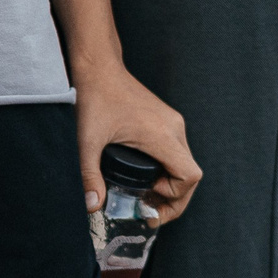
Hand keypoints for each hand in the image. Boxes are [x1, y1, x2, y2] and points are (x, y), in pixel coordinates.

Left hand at [70, 60, 200, 227]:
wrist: (97, 65)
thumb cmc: (93, 97)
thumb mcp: (87, 140)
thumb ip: (89, 174)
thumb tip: (92, 207)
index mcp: (162, 134)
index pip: (190, 175)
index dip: (175, 195)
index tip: (148, 196)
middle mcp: (174, 128)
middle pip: (190, 174)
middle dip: (173, 198)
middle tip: (148, 212)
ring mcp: (172, 122)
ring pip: (184, 163)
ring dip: (171, 184)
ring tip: (146, 197)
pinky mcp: (165, 119)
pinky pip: (176, 151)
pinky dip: (167, 169)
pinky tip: (147, 177)